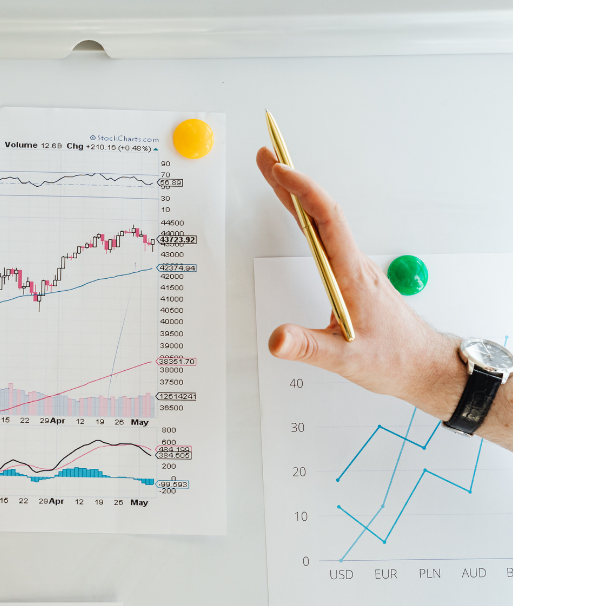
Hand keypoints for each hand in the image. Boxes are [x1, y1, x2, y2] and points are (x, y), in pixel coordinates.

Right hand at [255, 147, 511, 447]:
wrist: (422, 366)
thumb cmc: (393, 359)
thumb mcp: (346, 359)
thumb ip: (309, 348)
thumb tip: (276, 339)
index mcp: (352, 275)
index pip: (326, 221)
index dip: (303, 192)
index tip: (281, 170)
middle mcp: (352, 264)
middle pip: (319, 212)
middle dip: (291, 182)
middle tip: (267, 155)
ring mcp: (352, 268)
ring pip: (321, 222)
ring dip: (296, 196)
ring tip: (273, 174)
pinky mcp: (349, 276)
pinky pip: (324, 236)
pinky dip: (304, 217)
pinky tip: (294, 214)